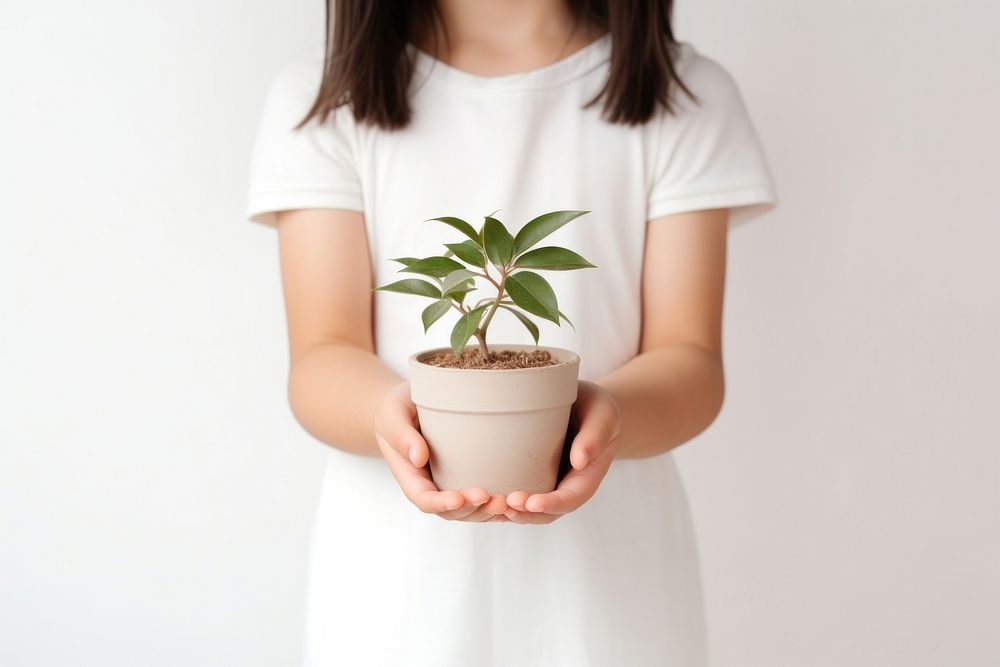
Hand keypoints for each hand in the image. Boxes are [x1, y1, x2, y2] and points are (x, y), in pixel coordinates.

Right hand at [374, 380, 510, 521]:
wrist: (412, 401)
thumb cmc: (399, 407)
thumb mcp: (393, 413)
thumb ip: (401, 434)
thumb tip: (418, 458)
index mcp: (411, 476)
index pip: (424, 499)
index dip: (442, 503)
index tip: (459, 498)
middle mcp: (432, 485)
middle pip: (451, 512)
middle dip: (473, 510)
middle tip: (494, 499)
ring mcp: (451, 483)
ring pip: (471, 510)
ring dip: (489, 511)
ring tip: (510, 502)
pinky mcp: (469, 475)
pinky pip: (483, 498)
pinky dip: (499, 504)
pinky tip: (517, 500)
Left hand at [504, 380, 621, 523]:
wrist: (584, 402)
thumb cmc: (596, 408)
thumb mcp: (602, 415)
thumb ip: (594, 436)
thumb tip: (580, 461)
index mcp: (586, 475)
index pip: (571, 498)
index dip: (552, 504)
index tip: (532, 503)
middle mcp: (566, 485)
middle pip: (547, 513)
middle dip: (527, 513)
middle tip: (507, 504)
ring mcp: (548, 483)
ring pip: (529, 510)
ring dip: (512, 512)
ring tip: (493, 505)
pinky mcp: (531, 475)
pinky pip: (518, 494)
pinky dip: (503, 502)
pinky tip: (484, 497)